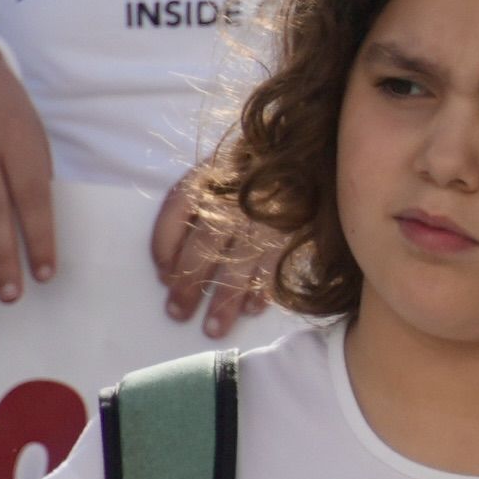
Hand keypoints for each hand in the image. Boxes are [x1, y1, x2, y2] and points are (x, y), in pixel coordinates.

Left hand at [151, 173, 281, 336]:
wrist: (316, 149)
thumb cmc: (260, 165)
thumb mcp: (222, 168)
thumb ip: (194, 204)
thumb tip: (166, 264)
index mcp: (213, 175)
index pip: (176, 211)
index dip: (164, 247)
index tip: (162, 276)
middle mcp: (236, 197)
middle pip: (203, 247)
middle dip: (189, 285)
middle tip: (178, 314)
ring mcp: (267, 215)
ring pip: (239, 265)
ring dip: (224, 301)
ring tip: (214, 329)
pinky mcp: (297, 227)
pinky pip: (275, 266)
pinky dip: (263, 290)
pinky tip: (252, 309)